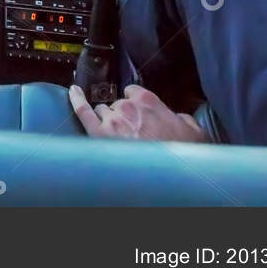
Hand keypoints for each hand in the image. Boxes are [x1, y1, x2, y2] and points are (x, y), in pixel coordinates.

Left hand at [70, 83, 205, 142]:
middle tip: (132, 131)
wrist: (169, 175)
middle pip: (117, 104)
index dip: (134, 102)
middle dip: (122, 115)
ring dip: (107, 120)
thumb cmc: (181, 154)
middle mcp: (127, 107)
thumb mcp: (193, 131)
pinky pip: (82, 112)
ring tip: (116, 134)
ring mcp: (111, 120)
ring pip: (102, 111)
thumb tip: (179, 118)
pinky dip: (76, 100)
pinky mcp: (98, 134)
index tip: (138, 110)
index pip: (132, 92)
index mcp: (148, 100)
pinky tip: (73, 93)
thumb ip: (182, 118)